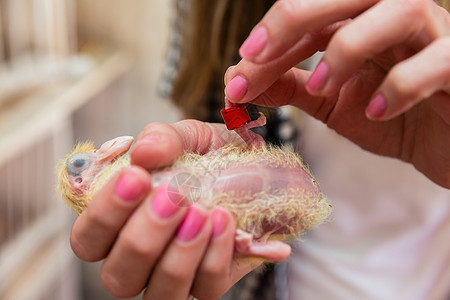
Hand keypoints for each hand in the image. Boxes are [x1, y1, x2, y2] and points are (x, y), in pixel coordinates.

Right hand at [69, 120, 278, 299]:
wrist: (257, 169)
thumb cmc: (210, 156)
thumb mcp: (188, 137)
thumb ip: (163, 138)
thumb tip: (145, 151)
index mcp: (120, 222)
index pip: (88, 239)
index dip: (105, 214)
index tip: (136, 177)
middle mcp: (140, 258)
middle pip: (117, 276)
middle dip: (143, 238)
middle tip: (173, 197)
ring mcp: (175, 275)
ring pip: (160, 293)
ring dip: (179, 253)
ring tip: (201, 211)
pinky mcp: (211, 282)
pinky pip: (206, 287)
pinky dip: (215, 255)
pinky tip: (224, 220)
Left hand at [225, 0, 449, 187]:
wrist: (444, 147)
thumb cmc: (393, 119)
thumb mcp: (331, 104)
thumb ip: (291, 88)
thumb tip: (236, 81)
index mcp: (361, 26)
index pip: (310, 20)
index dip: (270, 39)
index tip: (236, 71)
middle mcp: (395, 21)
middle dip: (296, 16)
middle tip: (256, 54)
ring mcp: (434, 39)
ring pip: (400, 10)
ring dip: (349, 47)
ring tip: (321, 88)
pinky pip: (438, 60)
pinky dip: (403, 83)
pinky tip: (377, 111)